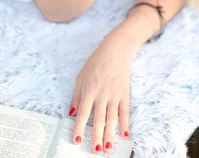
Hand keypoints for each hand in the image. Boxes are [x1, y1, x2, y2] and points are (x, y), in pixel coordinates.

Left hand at [69, 35, 131, 152]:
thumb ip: (77, 95)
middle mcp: (102, 94)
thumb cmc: (96, 62)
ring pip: (112, 118)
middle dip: (97, 136)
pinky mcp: (125, 93)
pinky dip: (125, 123)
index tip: (77, 140)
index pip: (84, 113)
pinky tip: (124, 134)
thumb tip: (73, 113)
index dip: (80, 128)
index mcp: (89, 90)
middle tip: (96, 150)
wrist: (115, 50)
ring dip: (110, 134)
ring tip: (108, 148)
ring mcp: (114, 94)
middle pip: (99, 119)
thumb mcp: (81, 76)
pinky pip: (125, 111)